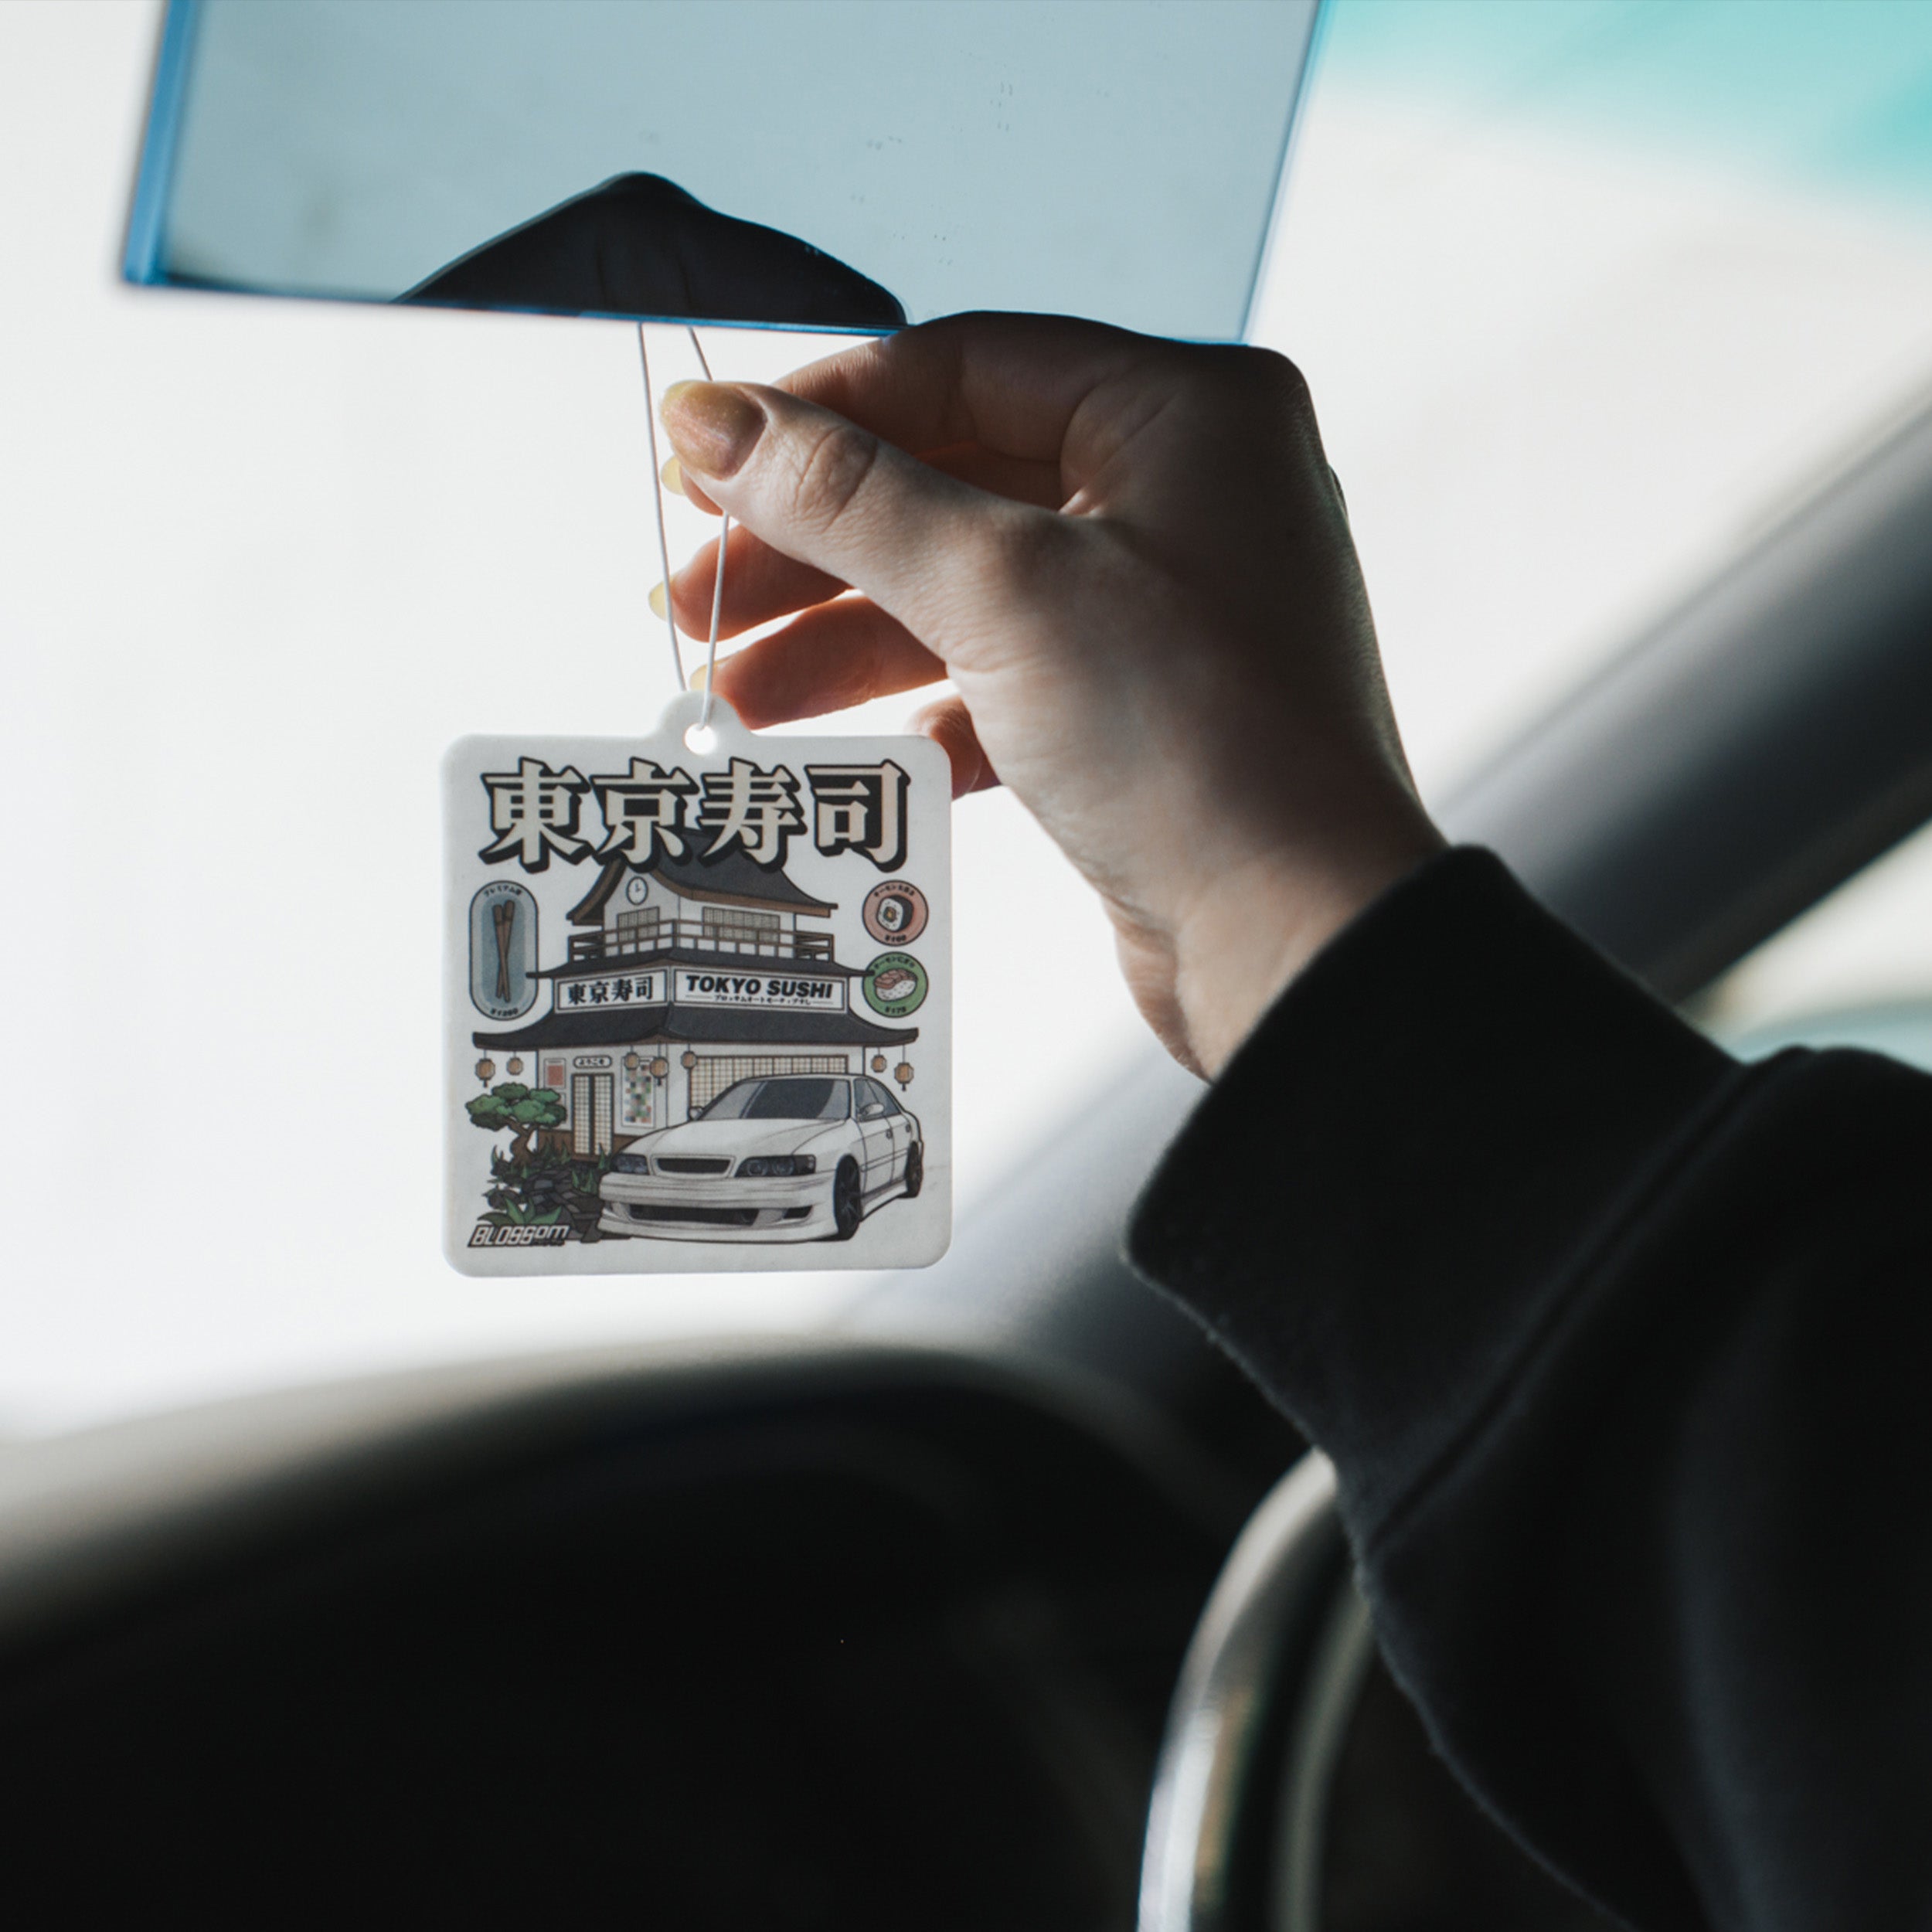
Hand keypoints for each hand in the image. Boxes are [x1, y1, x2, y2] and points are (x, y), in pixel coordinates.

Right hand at [658, 314, 1442, 1077]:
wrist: (1294, 940)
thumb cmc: (1199, 745)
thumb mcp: (1002, 590)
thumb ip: (849, 499)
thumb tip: (713, 420)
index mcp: (1185, 414)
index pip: (963, 366)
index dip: (819, 413)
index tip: (704, 457)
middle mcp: (1185, 494)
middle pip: (952, 482)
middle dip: (815, 547)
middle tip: (693, 597)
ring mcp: (1165, 607)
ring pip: (966, 589)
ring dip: (841, 639)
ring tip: (729, 693)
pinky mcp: (1140, 709)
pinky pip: (1001, 676)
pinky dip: (917, 706)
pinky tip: (838, 747)